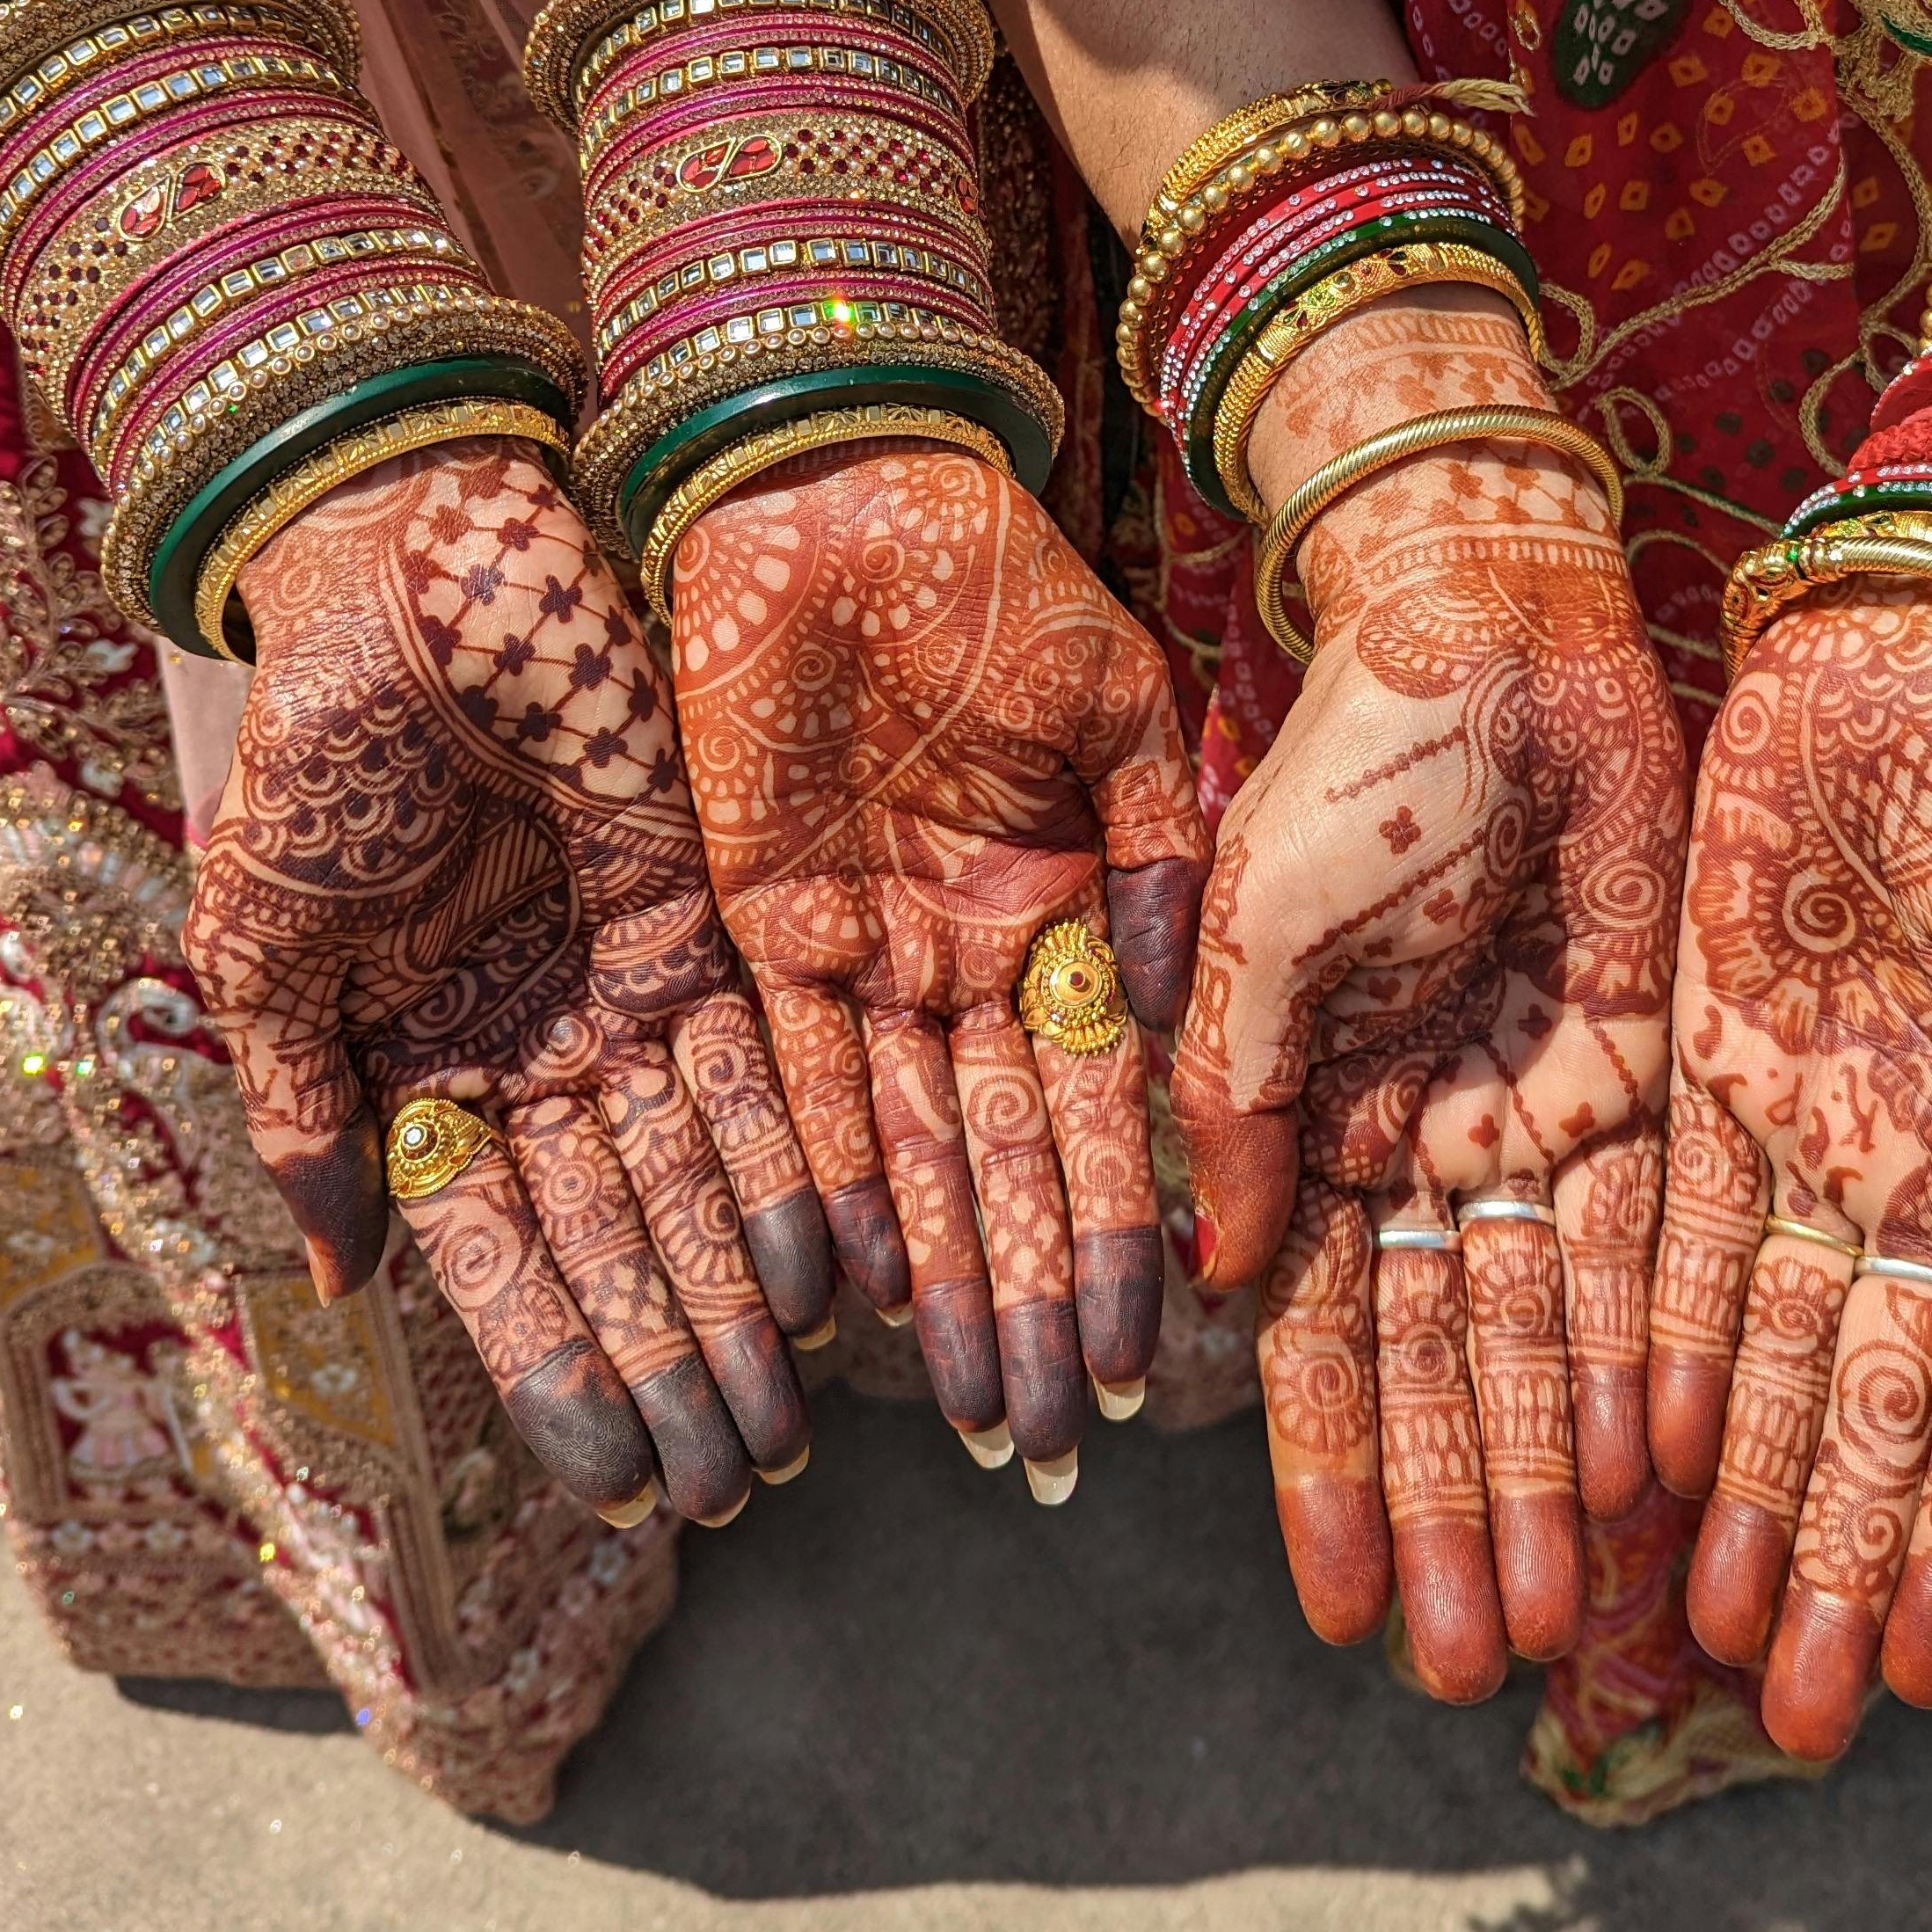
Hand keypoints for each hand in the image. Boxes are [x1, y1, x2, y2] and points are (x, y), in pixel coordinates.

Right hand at [184, 437, 827, 1527]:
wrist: (420, 583)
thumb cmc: (320, 755)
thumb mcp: (265, 942)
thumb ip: (301, 1105)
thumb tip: (335, 1278)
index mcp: (429, 1067)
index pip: (506, 1259)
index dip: (560, 1374)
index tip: (615, 1493)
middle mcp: (540, 1048)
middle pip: (623, 1241)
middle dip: (677, 1368)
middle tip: (740, 1487)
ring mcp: (625, 988)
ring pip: (700, 1177)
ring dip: (743, 1300)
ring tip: (794, 1421)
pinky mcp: (705, 915)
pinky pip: (759, 1063)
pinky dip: (791, 1164)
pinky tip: (827, 1269)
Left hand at [672, 438, 1208, 1486]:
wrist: (842, 489)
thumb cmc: (998, 573)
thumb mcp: (1118, 698)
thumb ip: (1161, 846)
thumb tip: (1176, 1008)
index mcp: (1062, 912)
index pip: (1097, 1108)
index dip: (1114, 1233)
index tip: (1141, 1351)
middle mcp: (963, 959)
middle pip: (998, 1162)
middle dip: (1023, 1301)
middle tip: (1045, 1442)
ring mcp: (862, 949)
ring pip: (900, 1148)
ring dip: (933, 1278)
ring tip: (965, 1407)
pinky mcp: (756, 922)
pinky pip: (789, 1076)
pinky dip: (816, 1178)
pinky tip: (847, 1290)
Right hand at [1171, 301, 1685, 1699]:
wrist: (1497, 625)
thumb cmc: (1354, 755)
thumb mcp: (1259, 921)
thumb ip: (1235, 1096)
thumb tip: (1200, 1284)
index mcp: (1314, 1109)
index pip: (1316, 1328)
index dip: (1328, 1471)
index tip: (1344, 1612)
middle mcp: (1422, 1134)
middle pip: (1439, 1362)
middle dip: (1454, 1515)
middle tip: (1477, 1676)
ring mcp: (1532, 1108)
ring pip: (1542, 1330)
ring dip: (1541, 1476)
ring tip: (1558, 1627)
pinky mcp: (1641, 1068)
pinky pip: (1644, 1242)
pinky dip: (1637, 1354)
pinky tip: (1643, 1476)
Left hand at [1651, 584, 1931, 1756]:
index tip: (1924, 1677)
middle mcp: (1907, 1189)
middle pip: (1855, 1411)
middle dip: (1827, 1561)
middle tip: (1791, 1714)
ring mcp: (1799, 1135)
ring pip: (1753, 1353)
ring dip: (1732, 1491)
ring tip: (1701, 1632)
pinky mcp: (1698, 1064)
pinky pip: (1673, 1234)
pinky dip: (1656, 1342)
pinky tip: (1639, 1456)